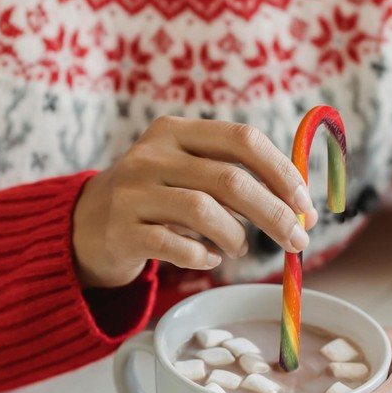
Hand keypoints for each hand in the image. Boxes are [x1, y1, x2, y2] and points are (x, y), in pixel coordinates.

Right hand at [72, 118, 317, 287]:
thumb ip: (235, 180)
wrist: (86, 225)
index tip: (305, 204)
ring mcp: (132, 192)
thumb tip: (298, 208)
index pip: (241, 140)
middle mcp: (152, 156)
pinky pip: (174, 246)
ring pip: (203, 211)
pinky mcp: (121, 231)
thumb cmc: (156, 200)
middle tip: (296, 241)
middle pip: (229, 180)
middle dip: (273, 214)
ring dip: (236, 236)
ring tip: (240, 248)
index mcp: (176, 132)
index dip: (281, 172)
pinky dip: (202, 257)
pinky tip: (209, 260)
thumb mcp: (187, 173)